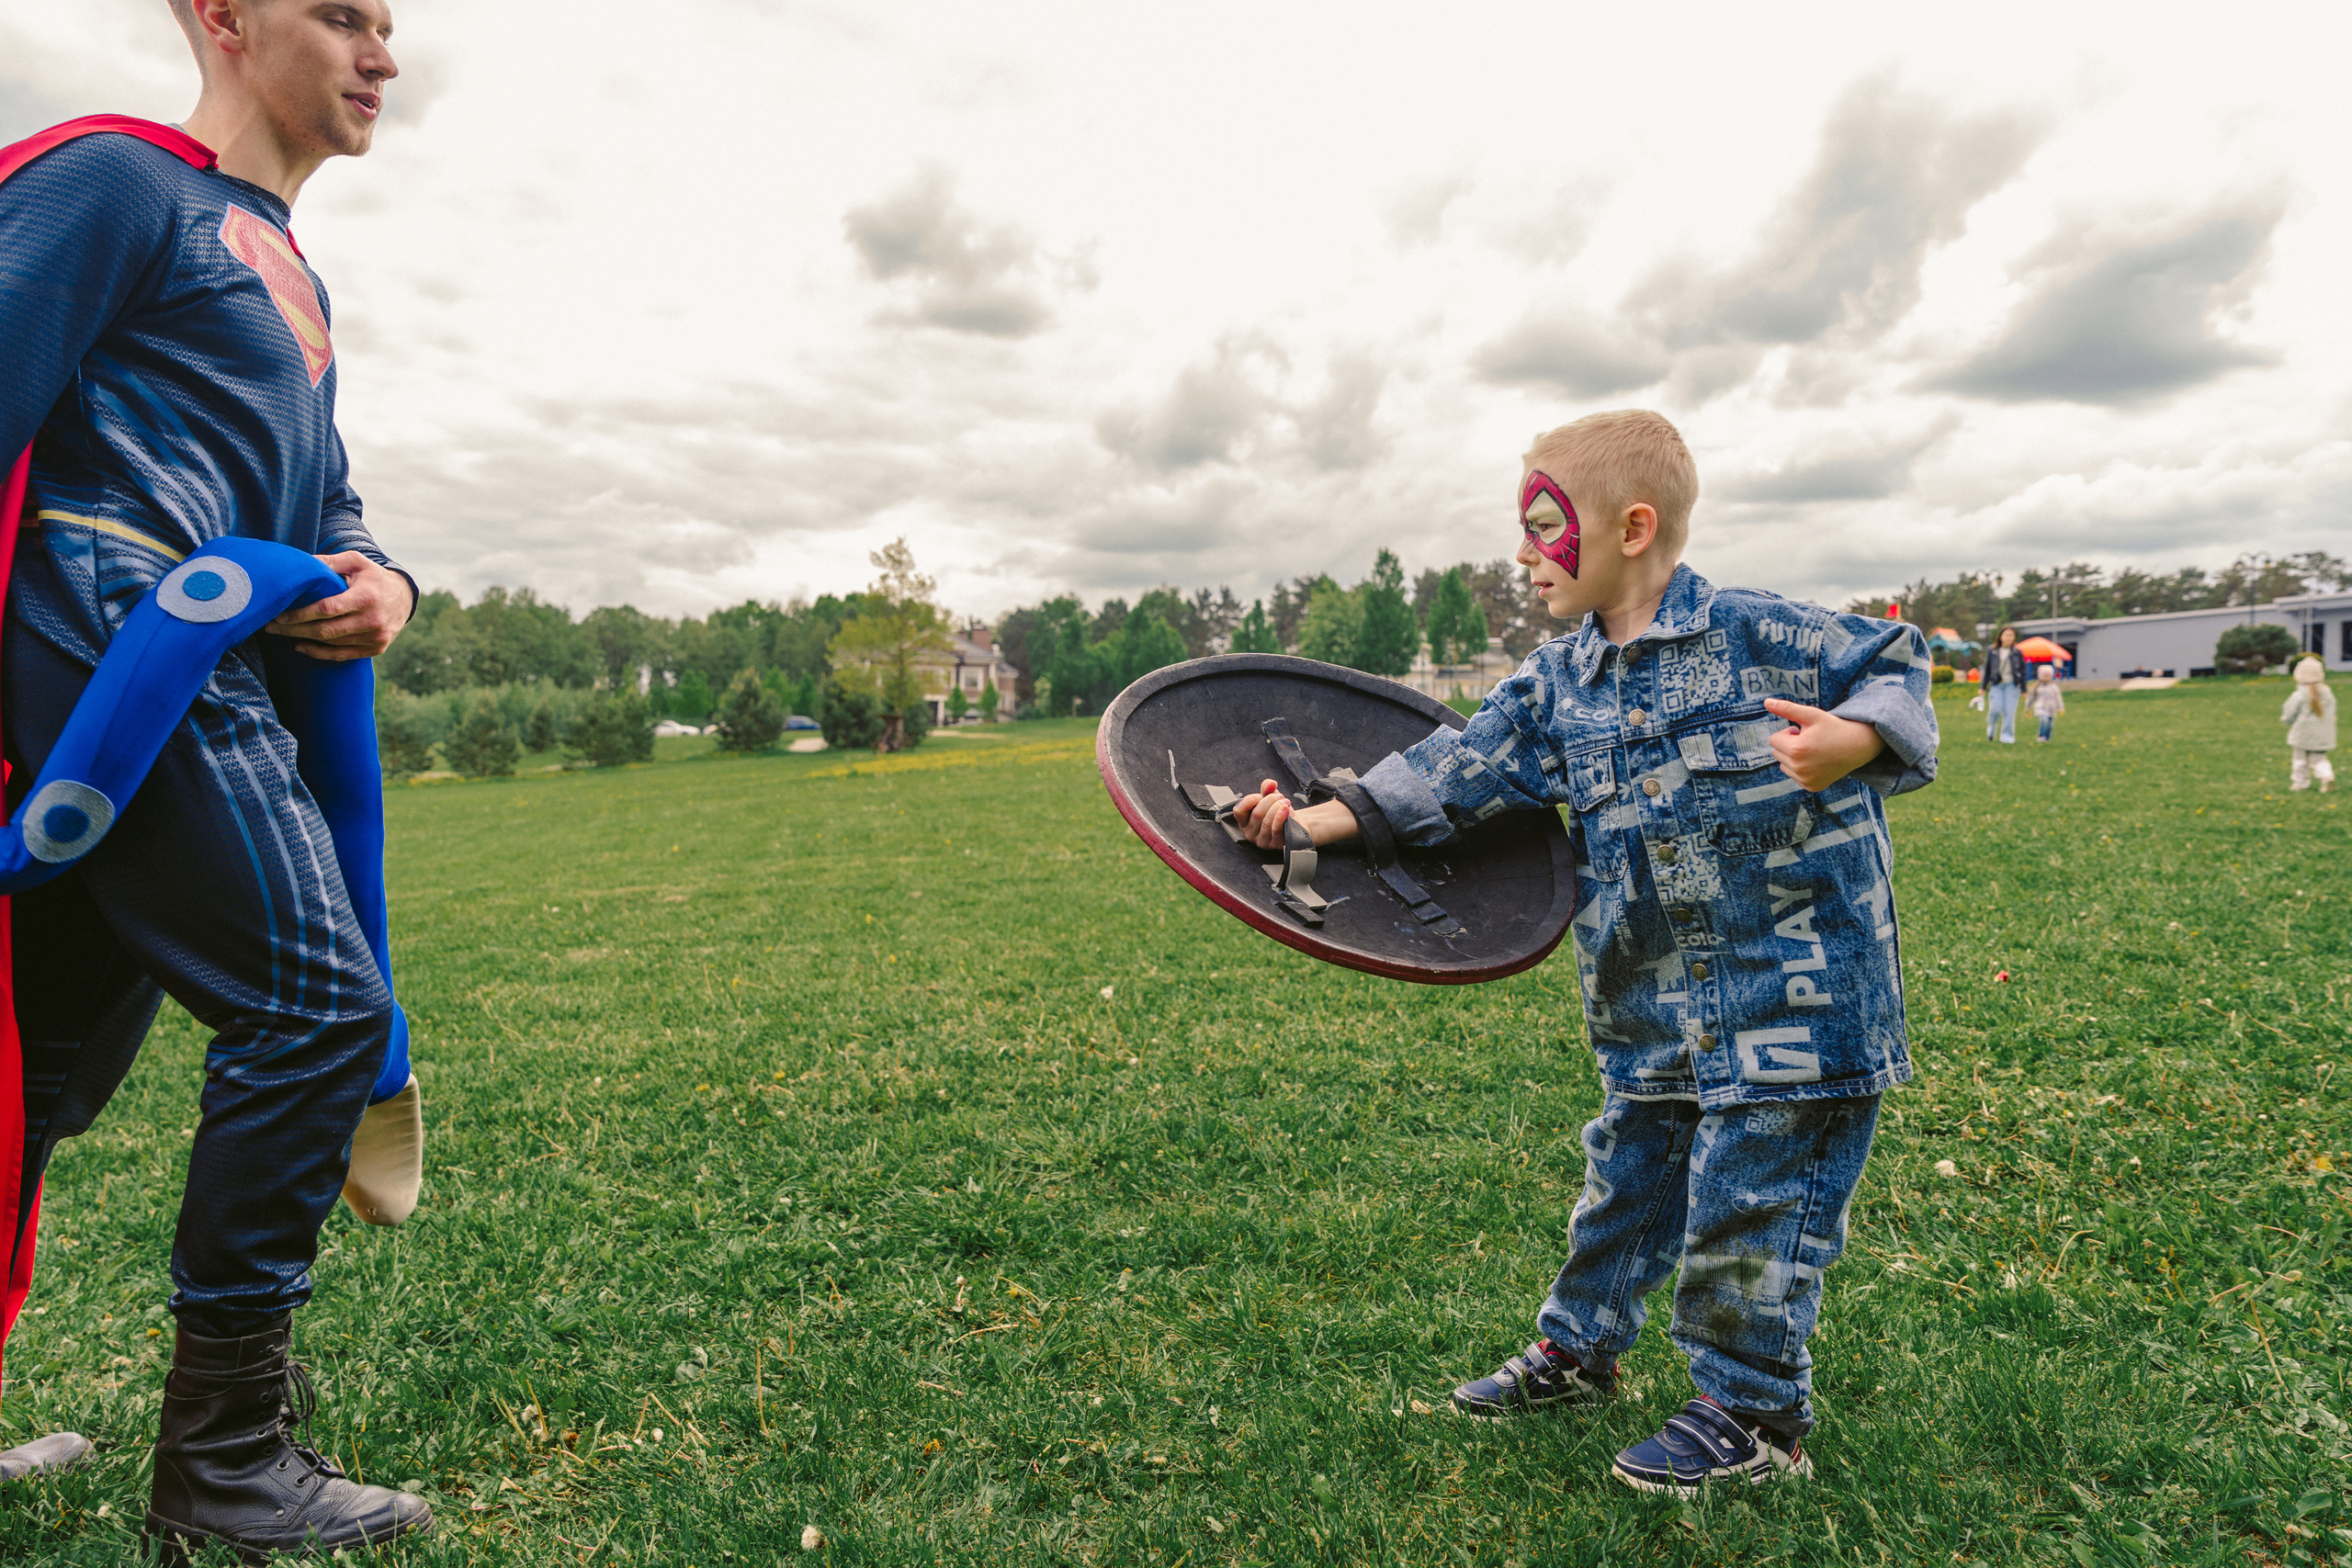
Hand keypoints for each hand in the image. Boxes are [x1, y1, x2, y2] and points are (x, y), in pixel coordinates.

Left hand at [265, 551, 414, 660]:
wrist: (405, 598)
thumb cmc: (373, 577)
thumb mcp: (356, 562)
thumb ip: (329, 562)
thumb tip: (301, 563)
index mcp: (366, 597)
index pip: (327, 609)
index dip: (301, 614)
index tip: (279, 615)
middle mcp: (372, 621)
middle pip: (325, 630)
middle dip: (294, 630)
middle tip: (271, 627)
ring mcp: (375, 637)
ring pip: (331, 644)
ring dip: (303, 640)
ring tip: (281, 634)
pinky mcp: (376, 649)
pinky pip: (342, 655)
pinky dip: (319, 653)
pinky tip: (301, 646)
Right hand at [1232, 779, 1360, 849]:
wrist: (1307, 827)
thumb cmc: (1288, 813)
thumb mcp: (1276, 798)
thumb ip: (1269, 790)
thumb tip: (1268, 783)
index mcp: (1248, 824)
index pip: (1239, 812)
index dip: (1248, 800)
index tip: (1261, 792)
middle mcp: (1255, 836)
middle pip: (1255, 815)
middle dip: (1268, 801)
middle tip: (1280, 796)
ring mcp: (1267, 842)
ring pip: (1266, 822)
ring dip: (1276, 807)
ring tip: (1286, 802)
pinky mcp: (1281, 845)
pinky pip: (1277, 830)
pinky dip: (1282, 817)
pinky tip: (1289, 809)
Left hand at [1761, 699, 1884, 791]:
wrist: (1859, 746)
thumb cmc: (1833, 727)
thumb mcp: (1811, 715)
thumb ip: (1787, 708)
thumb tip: (1766, 702)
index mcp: (1796, 750)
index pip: (1774, 739)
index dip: (1789, 733)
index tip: (1805, 731)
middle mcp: (1799, 768)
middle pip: (1777, 753)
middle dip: (1789, 745)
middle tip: (1811, 740)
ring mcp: (1806, 780)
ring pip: (1784, 765)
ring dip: (1793, 757)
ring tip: (1814, 751)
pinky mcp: (1812, 787)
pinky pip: (1795, 776)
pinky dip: (1801, 769)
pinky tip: (1817, 762)